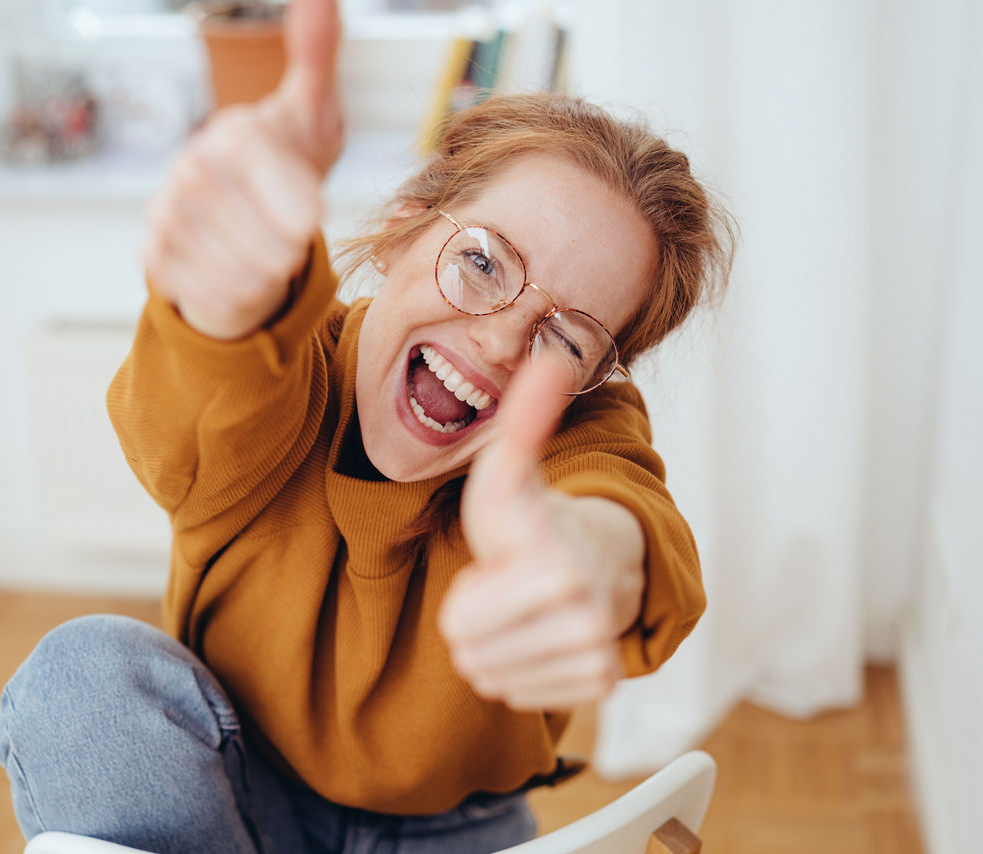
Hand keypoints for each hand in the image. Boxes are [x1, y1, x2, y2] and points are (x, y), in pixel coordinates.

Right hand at [142, 0, 343, 339]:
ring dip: (268, 274)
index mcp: (232, 135)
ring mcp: (167, 213)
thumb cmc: (286, 165)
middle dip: (287, 247)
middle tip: (293, 241)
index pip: (259, 169)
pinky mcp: (155, 257)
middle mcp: (190, 169)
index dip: (293, 201)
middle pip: (257, 233)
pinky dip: (239, 295)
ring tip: (271, 256)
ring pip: (237, 270)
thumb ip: (316, 58)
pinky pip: (210, 294)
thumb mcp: (312, 114)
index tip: (314, 219)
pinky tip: (245, 275)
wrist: (247, 222)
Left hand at [439, 357, 642, 709]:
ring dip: (496, 645)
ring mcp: (597, 655)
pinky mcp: (600, 683)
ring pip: (491, 678)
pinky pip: (517, 695)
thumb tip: (547, 357)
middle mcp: (586, 619)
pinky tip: (538, 632)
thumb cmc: (535, 518)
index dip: (468, 594)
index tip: (503, 562)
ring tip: (523, 607)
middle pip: (471, 656)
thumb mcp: (510, 472)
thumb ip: (521, 420)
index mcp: (557, 570)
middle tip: (510, 585)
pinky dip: (518, 669)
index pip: (459, 627)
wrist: (595, 556)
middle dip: (477, 621)